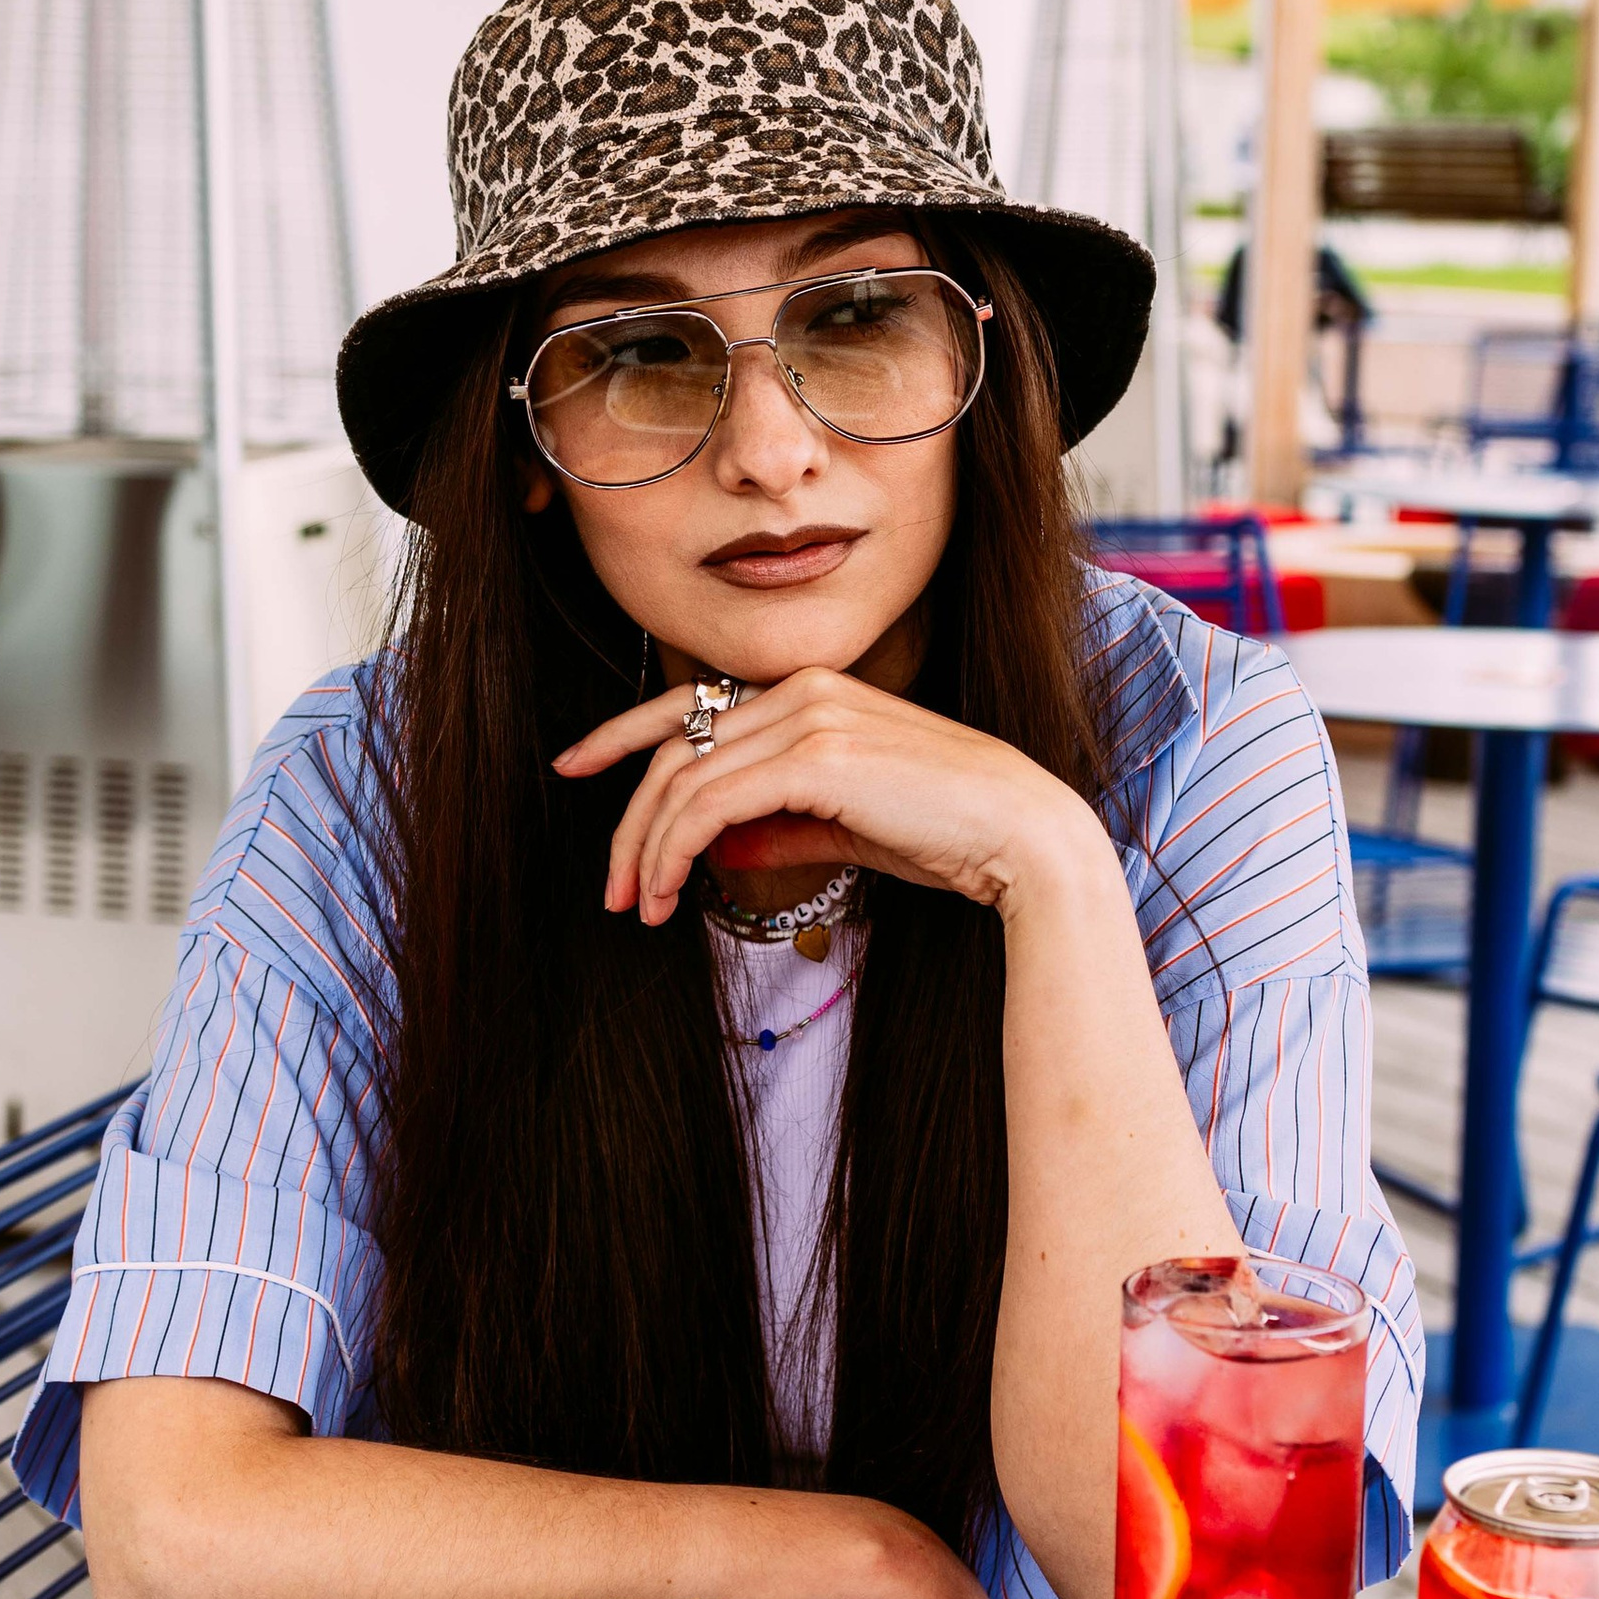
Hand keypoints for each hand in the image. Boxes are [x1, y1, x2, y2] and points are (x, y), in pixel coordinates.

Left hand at [553, 665, 1103, 925]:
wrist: (1022, 836)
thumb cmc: (947, 834)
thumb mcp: (845, 829)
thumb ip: (778, 826)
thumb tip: (712, 848)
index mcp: (812, 692)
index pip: (692, 706)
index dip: (622, 734)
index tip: (575, 764)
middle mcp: (804, 690)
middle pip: (676, 747)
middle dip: (629, 821)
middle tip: (611, 890)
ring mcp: (810, 717)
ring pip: (684, 778)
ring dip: (646, 850)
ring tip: (638, 907)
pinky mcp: (815, 757)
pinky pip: (710, 803)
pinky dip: (673, 849)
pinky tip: (667, 892)